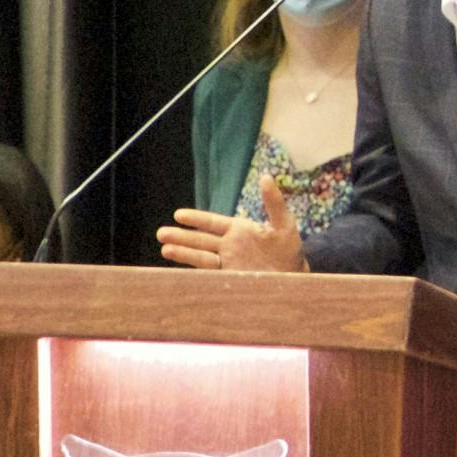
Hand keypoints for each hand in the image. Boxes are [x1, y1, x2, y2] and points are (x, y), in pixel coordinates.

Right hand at [156, 175, 306, 272]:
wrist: (295, 279)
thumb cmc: (290, 251)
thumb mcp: (284, 224)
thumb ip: (274, 203)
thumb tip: (266, 177)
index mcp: (238, 230)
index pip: (212, 222)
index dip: (196, 219)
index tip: (178, 215)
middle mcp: (229, 246)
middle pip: (200, 240)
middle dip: (181, 236)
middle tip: (160, 233)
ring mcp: (228, 263)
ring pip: (201, 257)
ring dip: (184, 253)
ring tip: (165, 250)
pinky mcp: (230, 279)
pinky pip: (209, 276)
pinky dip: (195, 273)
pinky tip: (180, 272)